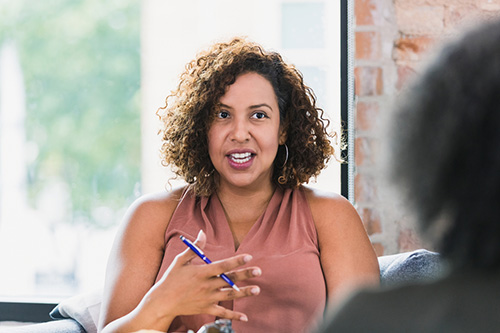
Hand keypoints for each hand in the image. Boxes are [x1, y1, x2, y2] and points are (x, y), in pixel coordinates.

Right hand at [144, 230, 260, 322]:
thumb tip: (203, 232)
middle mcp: (206, 285)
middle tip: (258, 271)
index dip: (235, 261)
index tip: (248, 256)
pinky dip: (234, 316)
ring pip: (229, 295)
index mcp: (201, 272)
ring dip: (244, 293)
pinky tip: (245, 317)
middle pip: (229, 279)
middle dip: (245, 275)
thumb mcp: (181, 260)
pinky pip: (222, 313)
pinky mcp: (206, 308)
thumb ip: (195, 247)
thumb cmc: (171, 278)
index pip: (222, 265)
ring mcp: (207, 298)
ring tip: (257, 290)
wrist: (162, 302)